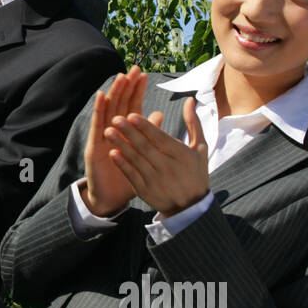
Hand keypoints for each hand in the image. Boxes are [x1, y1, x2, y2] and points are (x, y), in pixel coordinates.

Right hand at [80, 65, 146, 215]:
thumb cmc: (128, 175)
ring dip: (113, 93)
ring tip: (120, 77)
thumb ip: (149, 133)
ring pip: (108, 110)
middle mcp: (111, 130)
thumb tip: (159, 113)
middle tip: (133, 69)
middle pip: (120, 104)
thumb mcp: (142, 152)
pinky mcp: (93, 145)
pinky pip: (96, 125)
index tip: (143, 74)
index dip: (137, 90)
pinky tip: (101, 96)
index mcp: (124, 131)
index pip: (132, 106)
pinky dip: (98, 110)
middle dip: (126, 86)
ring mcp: (101, 136)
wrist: (111, 197)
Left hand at [104, 96, 209, 216]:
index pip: (160, 138)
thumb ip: (193, 123)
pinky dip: (122, 164)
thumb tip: (189, 99)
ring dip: (121, 145)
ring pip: (136, 160)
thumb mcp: (200, 148)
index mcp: (181, 154)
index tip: (131, 114)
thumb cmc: (195, 173)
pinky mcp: (146, 191)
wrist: (191, 207)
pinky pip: (132, 175)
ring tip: (108, 131)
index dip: (146, 126)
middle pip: (145, 147)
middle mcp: (168, 167)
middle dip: (129, 132)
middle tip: (115, 118)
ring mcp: (156, 180)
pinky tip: (112, 153)